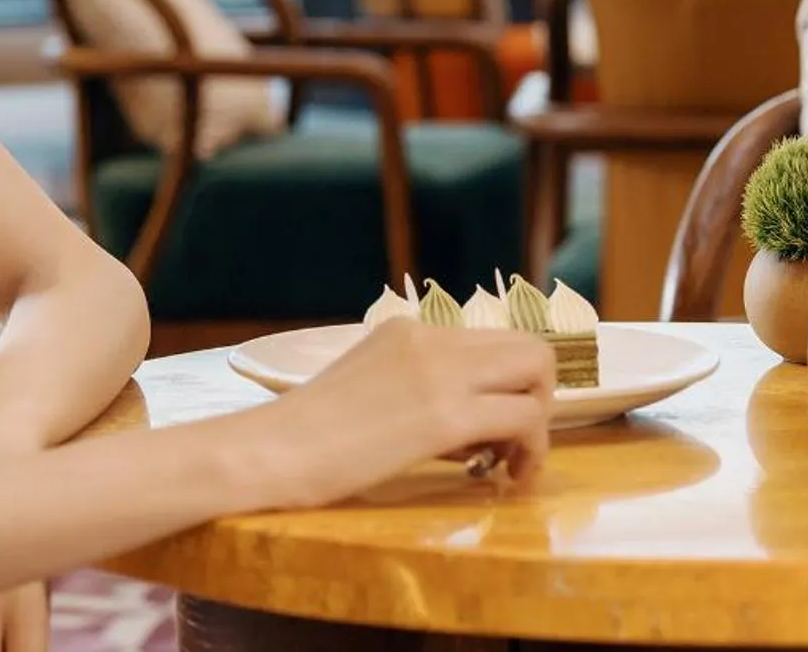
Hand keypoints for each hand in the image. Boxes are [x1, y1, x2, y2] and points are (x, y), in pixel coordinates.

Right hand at [253, 318, 555, 509]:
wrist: (270, 451)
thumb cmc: (303, 435)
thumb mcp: (365, 387)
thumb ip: (413, 389)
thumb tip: (466, 425)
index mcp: (407, 331)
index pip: (492, 340)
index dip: (507, 385)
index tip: (495, 426)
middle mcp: (431, 338)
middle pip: (530, 346)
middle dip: (537, 396)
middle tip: (510, 443)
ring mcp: (440, 372)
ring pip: (538, 372)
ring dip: (538, 423)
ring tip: (506, 463)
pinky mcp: (445, 415)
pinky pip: (525, 419)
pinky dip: (531, 450)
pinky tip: (504, 475)